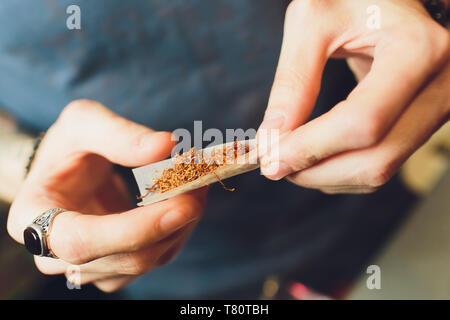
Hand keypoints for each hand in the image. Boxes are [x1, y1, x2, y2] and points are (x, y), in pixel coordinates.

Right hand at [7, 100, 206, 291]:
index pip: (81, 242)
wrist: (66, 173)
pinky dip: (180, 228)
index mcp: (34, 220)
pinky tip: (187, 200)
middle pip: (126, 257)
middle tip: (202, 181)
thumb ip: (118, 133)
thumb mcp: (82, 123)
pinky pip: (157, 256)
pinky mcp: (118, 267)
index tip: (180, 205)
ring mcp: (91, 268)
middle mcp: (58, 257)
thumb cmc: (68, 148)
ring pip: (149, 260)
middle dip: (173, 221)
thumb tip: (167, 146)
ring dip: (183, 223)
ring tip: (198, 183)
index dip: (133, 230)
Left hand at [258, 0, 449, 193]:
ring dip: (326, 177)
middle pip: (376, 158)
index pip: (362, 122)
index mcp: (417, 50)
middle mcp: (438, 86)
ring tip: (291, 158)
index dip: (311, 148)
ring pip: (380, 170)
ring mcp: (435, 108)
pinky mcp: (421, 122)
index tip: (270, 160)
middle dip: (315, 171)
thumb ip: (293, 80)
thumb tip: (271, 138)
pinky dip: (341, 172)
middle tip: (274, 165)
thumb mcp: (314, 22)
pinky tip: (316, 156)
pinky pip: (382, 165)